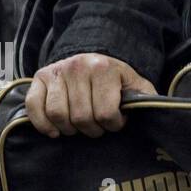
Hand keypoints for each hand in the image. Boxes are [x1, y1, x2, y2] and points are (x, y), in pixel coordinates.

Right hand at [24, 53, 156, 138]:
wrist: (94, 58)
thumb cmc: (116, 78)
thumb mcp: (136, 84)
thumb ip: (145, 98)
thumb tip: (156, 112)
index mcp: (105, 68)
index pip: (106, 112)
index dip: (113, 124)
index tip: (116, 122)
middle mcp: (79, 66)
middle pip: (81, 117)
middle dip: (92, 129)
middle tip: (97, 128)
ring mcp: (57, 71)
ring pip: (58, 115)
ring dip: (69, 129)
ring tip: (79, 128)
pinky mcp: (39, 78)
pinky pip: (34, 107)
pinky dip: (43, 124)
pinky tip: (55, 131)